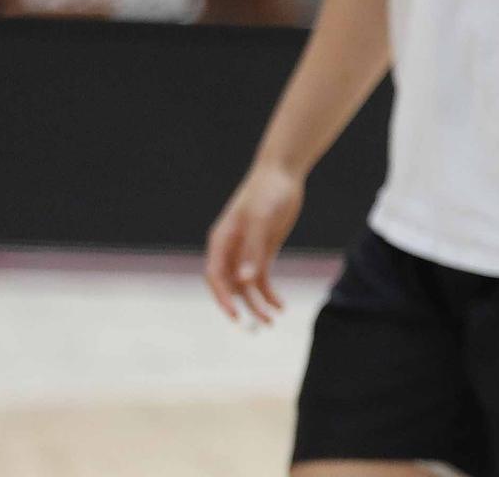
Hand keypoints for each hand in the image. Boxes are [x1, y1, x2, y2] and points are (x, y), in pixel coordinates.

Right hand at [204, 163, 301, 324]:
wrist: (283, 174)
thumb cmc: (267, 192)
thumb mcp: (261, 219)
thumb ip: (252, 250)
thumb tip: (244, 282)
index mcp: (221, 240)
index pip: (215, 276)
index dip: (222, 297)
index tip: (235, 315)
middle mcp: (230, 249)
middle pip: (230, 285)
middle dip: (242, 306)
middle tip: (258, 324)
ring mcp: (246, 251)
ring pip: (247, 286)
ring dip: (258, 304)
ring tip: (272, 320)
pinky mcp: (263, 251)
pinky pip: (261, 278)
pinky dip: (268, 293)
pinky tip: (279, 306)